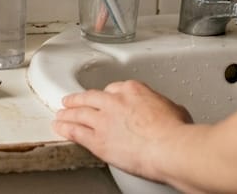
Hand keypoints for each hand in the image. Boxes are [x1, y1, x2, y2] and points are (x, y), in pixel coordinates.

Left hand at [51, 80, 192, 180]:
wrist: (169, 147)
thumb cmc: (177, 131)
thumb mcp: (174, 109)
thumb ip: (161, 107)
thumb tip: (165, 111)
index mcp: (133, 90)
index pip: (114, 89)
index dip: (107, 96)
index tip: (105, 100)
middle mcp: (114, 101)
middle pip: (91, 97)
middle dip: (79, 99)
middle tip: (71, 100)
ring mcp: (103, 119)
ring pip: (79, 112)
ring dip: (68, 113)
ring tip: (61, 114)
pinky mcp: (97, 139)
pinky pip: (76, 132)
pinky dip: (65, 129)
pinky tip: (59, 128)